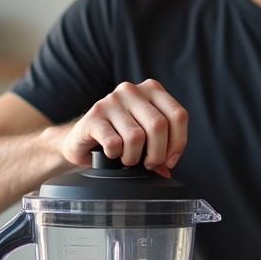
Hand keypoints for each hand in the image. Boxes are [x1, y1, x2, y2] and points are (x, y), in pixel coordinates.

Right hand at [61, 79, 186, 174]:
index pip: (178, 115)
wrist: (82, 138)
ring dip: (134, 157)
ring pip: (136, 136)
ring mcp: (111, 101)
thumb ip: (163, 147)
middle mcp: (132, 91)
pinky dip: (116, 155)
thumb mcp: (146, 136)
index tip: (170, 160)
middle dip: (157, 154)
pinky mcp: (93, 116)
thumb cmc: (118, 136)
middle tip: (149, 164)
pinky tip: (112, 153)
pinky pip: (114, 142)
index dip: (178, 142)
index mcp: (151, 90)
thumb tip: (167, 169)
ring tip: (128, 159)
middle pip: (158, 125)